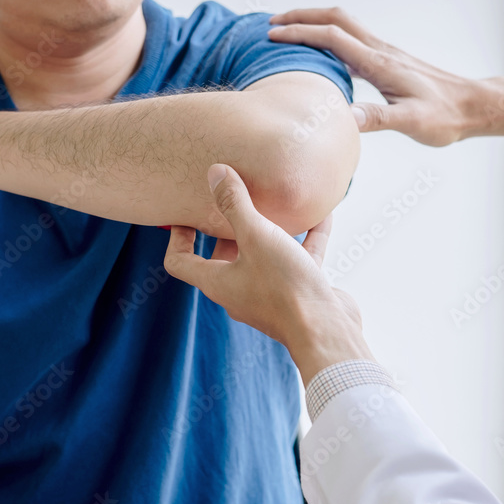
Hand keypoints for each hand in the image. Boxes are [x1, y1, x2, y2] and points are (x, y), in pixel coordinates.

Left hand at [164, 164, 374, 383]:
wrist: (327, 331)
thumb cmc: (285, 286)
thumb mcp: (257, 236)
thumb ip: (235, 204)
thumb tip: (215, 173)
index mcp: (218, 282)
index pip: (180, 261)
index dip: (177, 237)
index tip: (185, 215)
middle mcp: (239, 290)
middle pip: (223, 257)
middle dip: (226, 228)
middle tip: (232, 201)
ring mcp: (270, 295)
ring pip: (263, 256)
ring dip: (269, 230)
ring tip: (276, 203)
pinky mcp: (299, 293)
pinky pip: (298, 260)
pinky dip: (306, 238)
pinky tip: (321, 214)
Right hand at [268, 7, 503, 145]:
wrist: (473, 106)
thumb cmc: (446, 116)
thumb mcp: (411, 122)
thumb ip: (378, 118)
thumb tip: (342, 118)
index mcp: (380, 63)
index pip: (333, 38)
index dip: (300, 33)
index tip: (273, 35)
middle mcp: (380, 52)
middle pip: (335, 19)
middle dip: (301, 17)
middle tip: (272, 24)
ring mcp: (384, 54)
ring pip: (343, 26)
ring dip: (314, 22)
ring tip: (289, 31)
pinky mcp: (388, 62)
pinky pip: (351, 40)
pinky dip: (329, 37)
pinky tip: (321, 53)